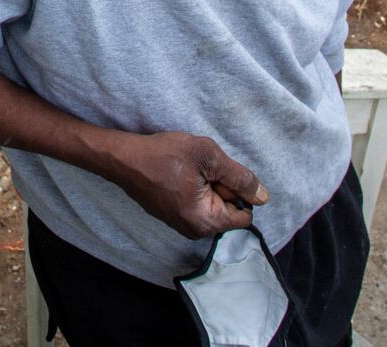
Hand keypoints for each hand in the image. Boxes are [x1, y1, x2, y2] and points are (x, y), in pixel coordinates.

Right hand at [102, 131, 266, 239]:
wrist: (123, 157)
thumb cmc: (164, 155)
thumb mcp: (208, 157)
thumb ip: (240, 177)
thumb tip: (263, 197)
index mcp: (206, 222)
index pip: (244, 215)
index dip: (237, 190)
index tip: (216, 175)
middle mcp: (194, 231)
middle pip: (227, 209)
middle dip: (220, 186)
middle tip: (199, 168)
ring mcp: (180, 224)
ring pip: (211, 204)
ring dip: (206, 184)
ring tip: (187, 168)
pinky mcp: (171, 215)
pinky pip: (195, 202)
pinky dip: (193, 186)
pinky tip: (177, 172)